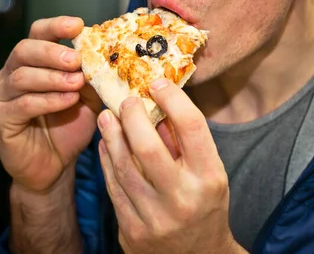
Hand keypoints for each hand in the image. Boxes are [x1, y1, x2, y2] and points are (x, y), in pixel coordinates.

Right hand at [0, 16, 101, 192]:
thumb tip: (109, 53)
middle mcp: (11, 73)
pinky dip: (47, 100)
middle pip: (24, 50)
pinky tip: (68, 100)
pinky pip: (22, 104)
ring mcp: (1, 96)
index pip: (37, 34)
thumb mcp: (87, 97)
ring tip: (77, 83)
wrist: (54, 166)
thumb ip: (92, 76)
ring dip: (53, 77)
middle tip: (76, 59)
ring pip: (22, 77)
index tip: (77, 25)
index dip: (55, 26)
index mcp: (31, 62)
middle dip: (52, 52)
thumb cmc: (69, 127)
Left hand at [97, 78, 245, 253]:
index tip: (158, 83)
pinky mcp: (132, 231)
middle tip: (126, 100)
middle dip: (132, 116)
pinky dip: (106, 161)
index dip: (172, 98)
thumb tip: (158, 104)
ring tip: (106, 116)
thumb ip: (184, 141)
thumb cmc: (205, 207)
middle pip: (148, 146)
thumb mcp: (208, 174)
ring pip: (123, 167)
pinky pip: (113, 188)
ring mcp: (155, 218)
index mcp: (209, 179)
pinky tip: (104, 144)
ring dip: (111, 136)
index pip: (192, 127)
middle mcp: (183, 199)